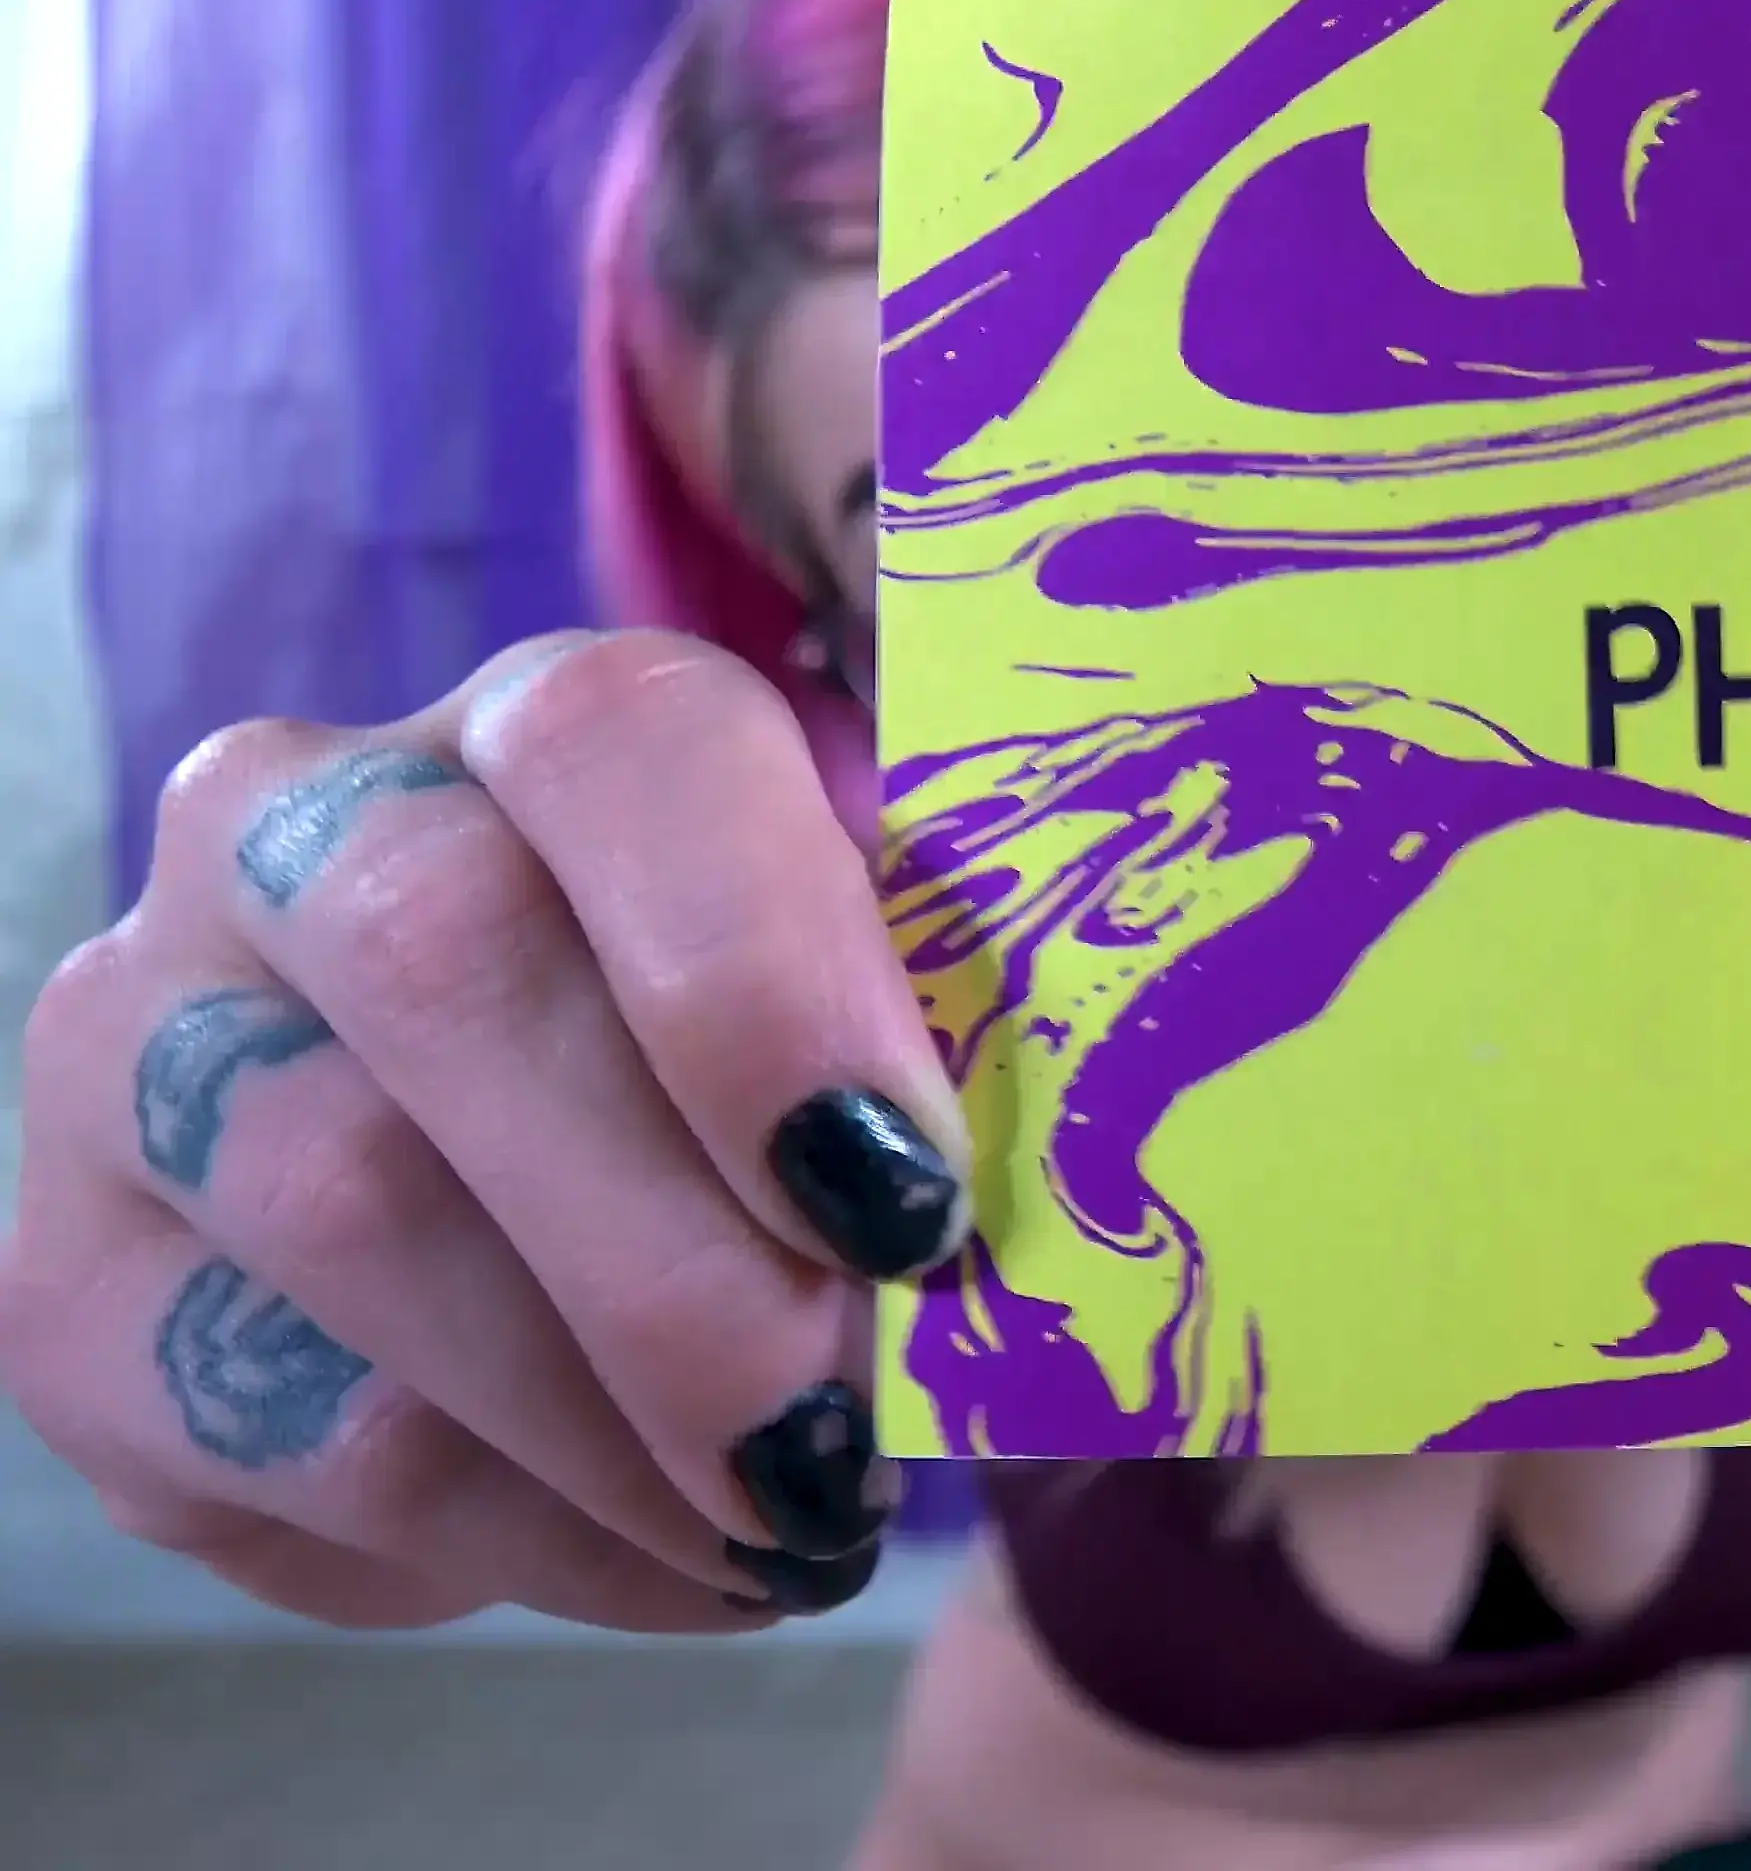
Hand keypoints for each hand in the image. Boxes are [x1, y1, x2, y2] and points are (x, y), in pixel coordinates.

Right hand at [1, 632, 969, 1626]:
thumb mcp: (895, 1006)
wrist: (570, 1212)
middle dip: (676, 1247)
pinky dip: (525, 1537)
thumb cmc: (789, 1084)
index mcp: (538, 726)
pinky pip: (287, 1432)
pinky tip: (676, 1559)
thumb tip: (1112, 1141)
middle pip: (445, 965)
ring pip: (346, 1214)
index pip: (618, 742)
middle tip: (837, 1430)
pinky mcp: (75, 1292)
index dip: (763, 969)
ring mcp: (140, 1052)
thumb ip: (968, 1020)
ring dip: (612, 1424)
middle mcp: (285, 831)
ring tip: (793, 1520)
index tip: (910, 1198)